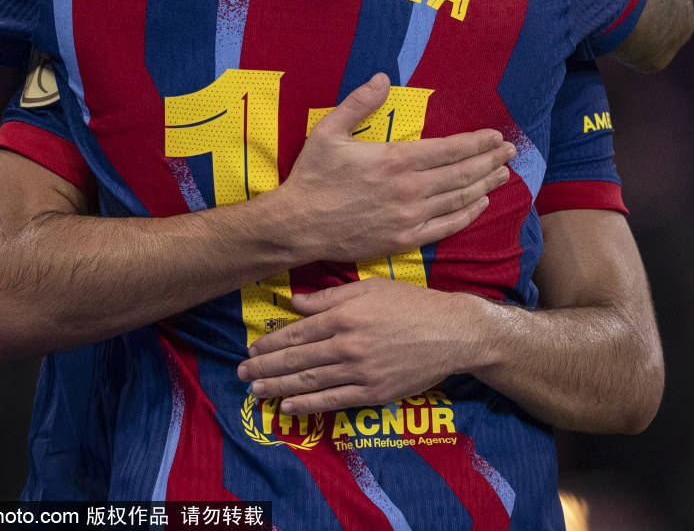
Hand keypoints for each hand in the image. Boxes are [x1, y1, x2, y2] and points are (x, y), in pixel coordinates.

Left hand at [236, 278, 484, 413]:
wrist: (451, 332)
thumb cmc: (410, 303)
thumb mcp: (370, 288)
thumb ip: (329, 296)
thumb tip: (294, 301)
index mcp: (344, 316)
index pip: (298, 332)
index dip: (272, 343)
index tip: (252, 350)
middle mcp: (348, 344)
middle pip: (298, 360)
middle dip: (266, 368)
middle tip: (242, 375)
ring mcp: (360, 372)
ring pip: (310, 382)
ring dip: (279, 388)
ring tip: (257, 392)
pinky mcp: (374, 393)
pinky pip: (334, 400)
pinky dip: (309, 404)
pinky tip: (289, 406)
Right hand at [281, 73, 514, 262]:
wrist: (298, 225)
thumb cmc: (312, 176)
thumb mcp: (328, 131)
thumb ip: (358, 103)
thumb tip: (381, 78)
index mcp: (395, 159)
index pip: (450, 149)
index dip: (477, 142)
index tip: (496, 136)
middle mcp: (410, 188)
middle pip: (462, 172)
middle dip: (490, 160)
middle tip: (511, 153)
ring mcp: (410, 216)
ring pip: (459, 198)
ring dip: (485, 185)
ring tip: (503, 174)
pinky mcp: (404, 239)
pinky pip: (446, 227)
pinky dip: (468, 214)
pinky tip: (481, 204)